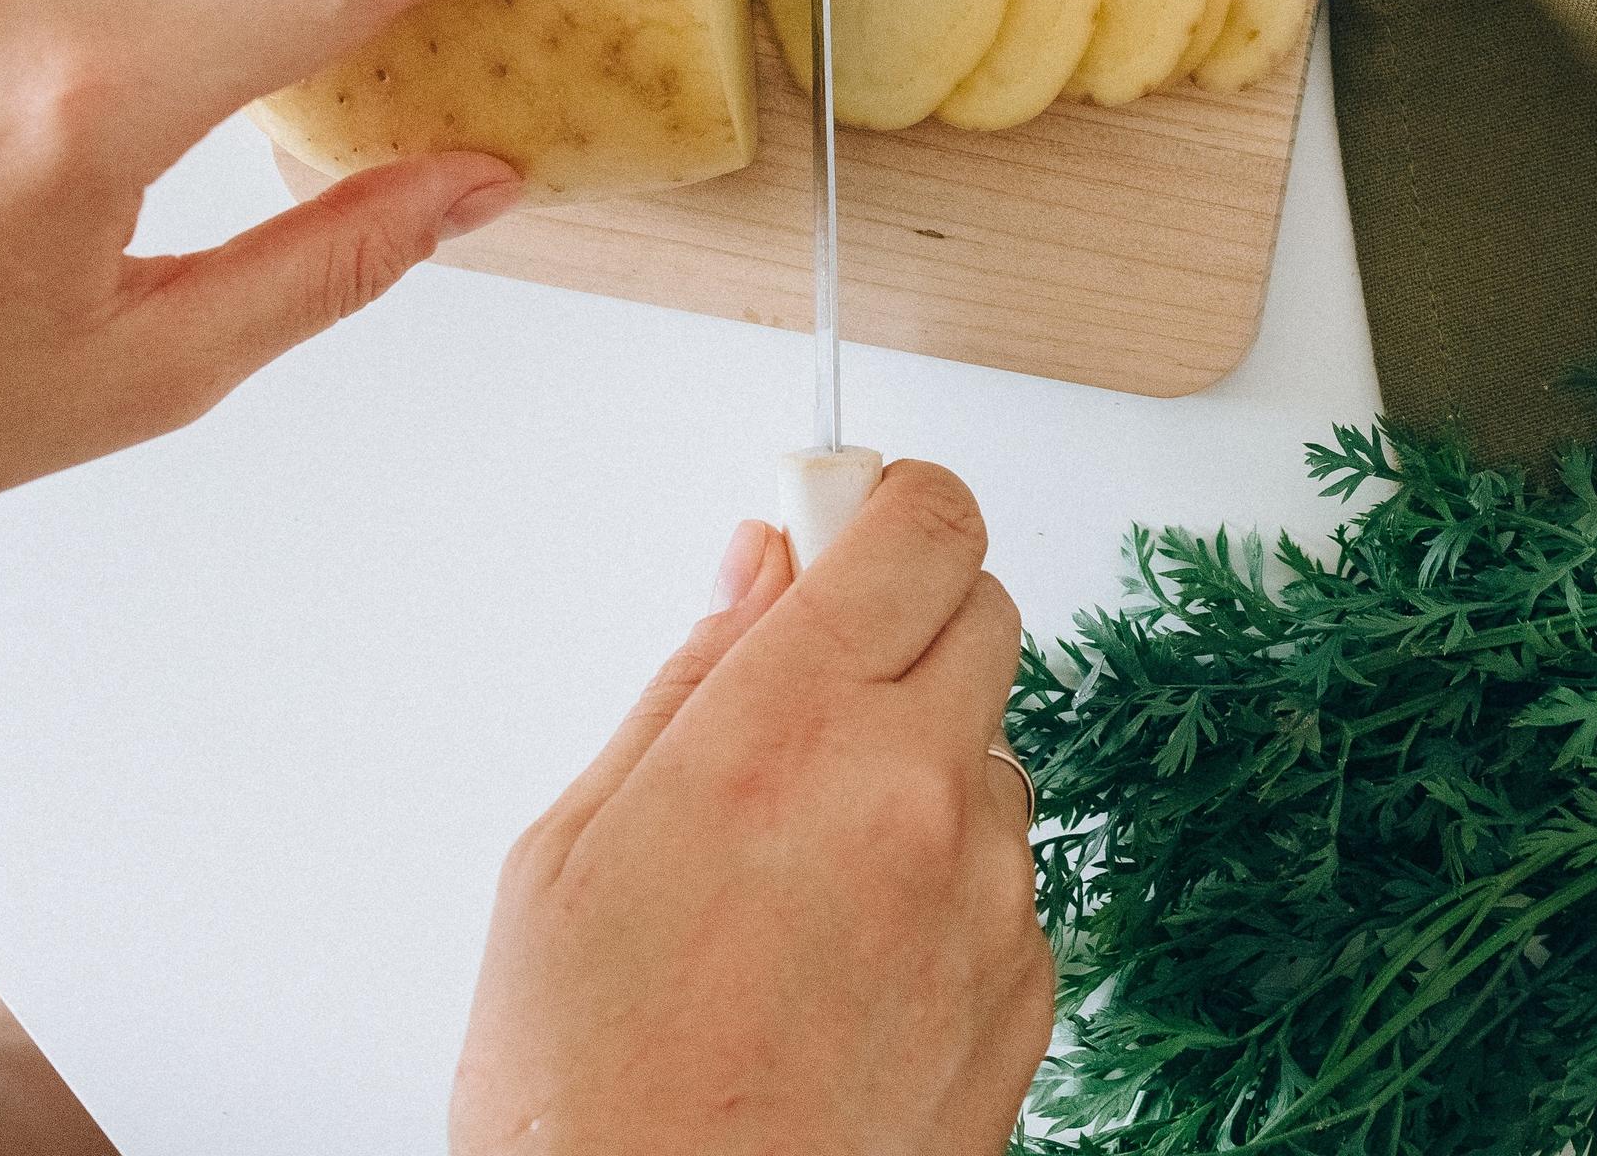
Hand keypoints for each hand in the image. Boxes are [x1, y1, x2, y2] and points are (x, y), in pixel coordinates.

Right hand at [452, 468, 1053, 1155]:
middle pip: (982, 613)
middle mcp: (915, 798)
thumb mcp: (568, 852)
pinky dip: (944, 883)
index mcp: (790, 736)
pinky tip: (845, 957)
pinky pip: (1006, 876)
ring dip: (921, 765)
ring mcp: (988, 897)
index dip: (887, 500)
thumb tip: (760, 566)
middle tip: (808, 689)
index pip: (921, 525)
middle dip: (904, 622)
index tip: (849, 510)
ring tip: (800, 873)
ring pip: (990, 751)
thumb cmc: (586, 1096)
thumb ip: (690, 681)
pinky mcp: (1028, 988)